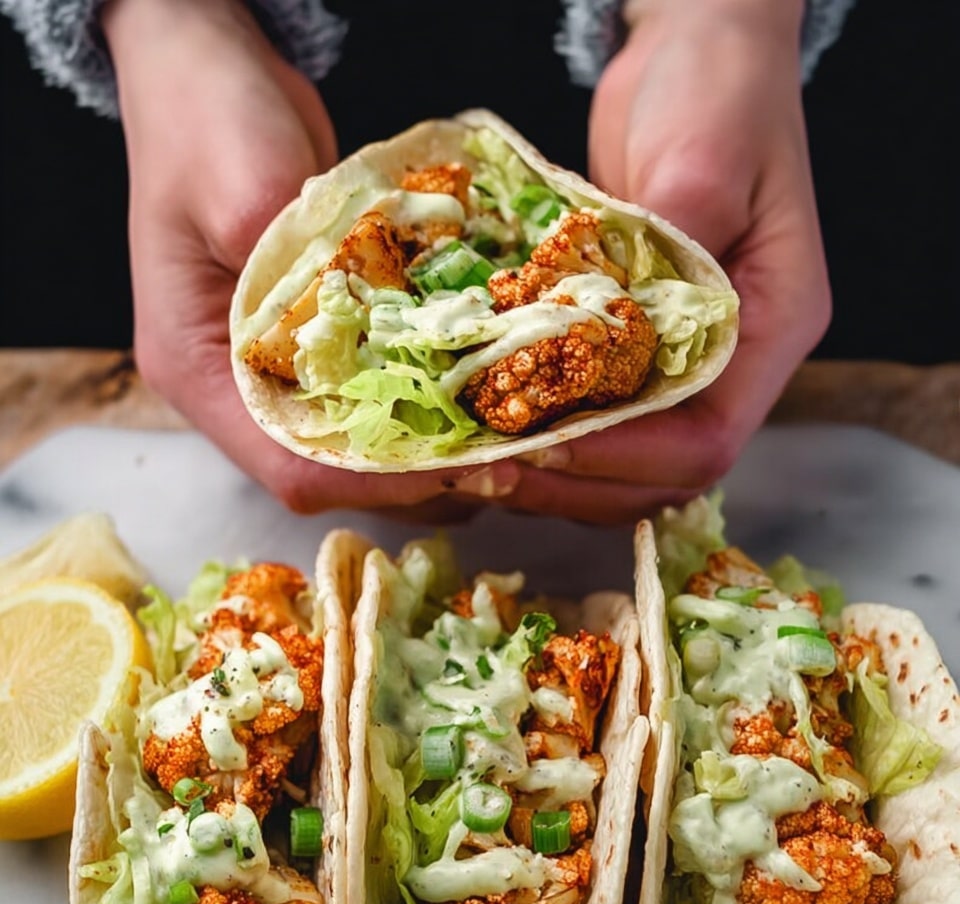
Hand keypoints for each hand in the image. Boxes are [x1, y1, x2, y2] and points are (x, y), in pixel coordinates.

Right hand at [102, 0, 501, 518]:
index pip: (288, 464)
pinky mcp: (311, 346)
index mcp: (197, 369)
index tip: (456, 463)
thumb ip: (296, 264)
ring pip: (352, 446)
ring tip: (500, 444)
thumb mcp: (238, 176)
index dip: (374, 480)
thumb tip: (377, 338)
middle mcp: (231, 388)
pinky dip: (421, 404)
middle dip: (411, 478)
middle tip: (498, 465)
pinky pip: (368, 397)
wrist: (206, 70)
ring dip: (425, 452)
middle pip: (326, 471)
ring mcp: (270, 370)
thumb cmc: (205, 117)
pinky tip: (475, 397)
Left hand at [503, 0, 830, 522]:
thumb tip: (612, 324)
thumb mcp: (704, 155)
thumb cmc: (719, 90)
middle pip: (661, 471)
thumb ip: (670, 241)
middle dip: (576, 480)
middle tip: (490, 471)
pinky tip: (486, 423)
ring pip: (623, 458)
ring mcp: (681, 357)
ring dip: (551, 471)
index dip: (627, 459)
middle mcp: (732, 359)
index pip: (708, 439)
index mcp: (772, 327)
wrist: (694, 50)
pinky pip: (592, 414)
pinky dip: (542, 431)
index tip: (545, 445)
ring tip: (476, 460)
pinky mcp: (632, 345)